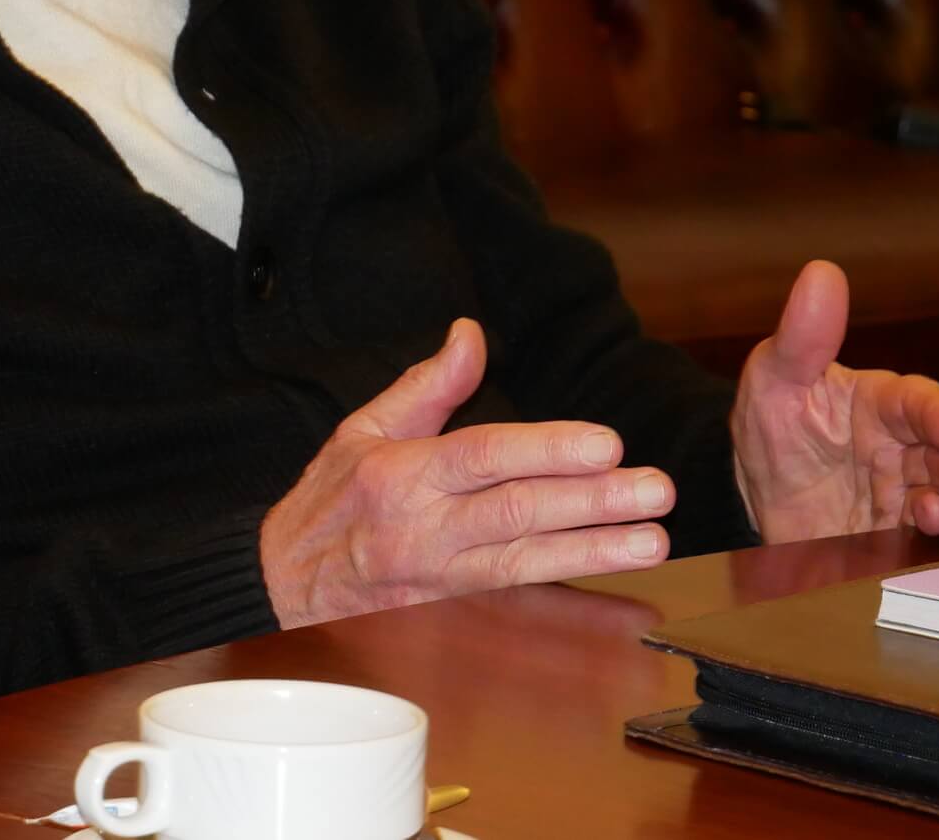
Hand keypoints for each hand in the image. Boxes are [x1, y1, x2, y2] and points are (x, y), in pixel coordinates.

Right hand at [259, 319, 676, 628]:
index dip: (546, 451)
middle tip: (653, 490)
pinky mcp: (454, 606)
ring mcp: (440, 575)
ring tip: (653, 541)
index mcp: (400, 474)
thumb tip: (471, 332)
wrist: (284, 582)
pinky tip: (620, 598)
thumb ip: (427, 384)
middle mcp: (423, 529)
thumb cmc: (329, 497)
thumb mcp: (363, 427)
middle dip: (591, 503)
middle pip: (516, 513)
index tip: (605, 444)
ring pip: (526, 563)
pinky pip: (521, 600)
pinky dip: (574, 602)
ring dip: (595, 552)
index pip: (483, 457)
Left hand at [731, 259, 938, 541]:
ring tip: (934, 511)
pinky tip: (917, 531)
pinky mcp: (892, 529)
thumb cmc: (769, 427)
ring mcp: (899, 488)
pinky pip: (919, 531)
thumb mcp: (774, 378)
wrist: (751, 500)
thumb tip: (821, 272)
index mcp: (876, 402)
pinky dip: (926, 533)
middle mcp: (897, 444)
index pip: (917, 401)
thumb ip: (803, 335)